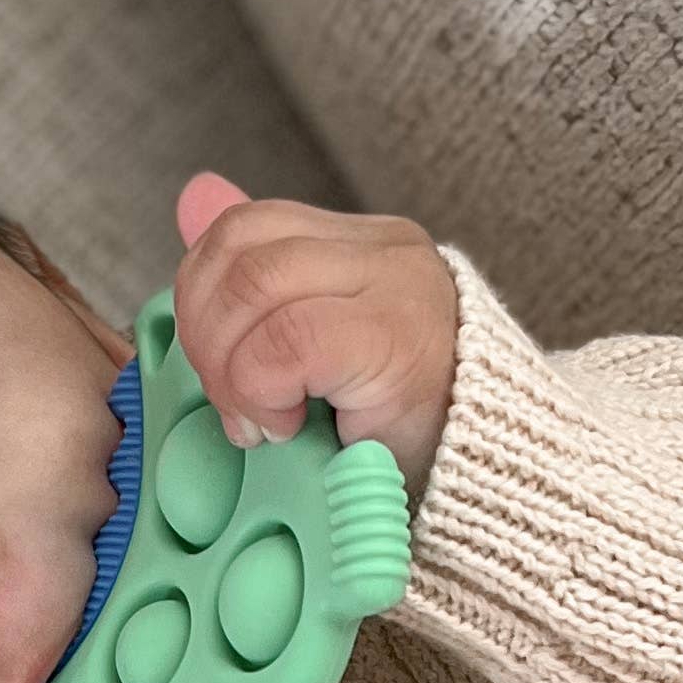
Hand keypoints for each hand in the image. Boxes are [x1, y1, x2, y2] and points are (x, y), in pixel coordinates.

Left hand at [171, 171, 460, 512]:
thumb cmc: (398, 433)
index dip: (199, 294)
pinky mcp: (395, 338)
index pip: (243, 227)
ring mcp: (394, 287)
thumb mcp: (319, 348)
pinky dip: (261, 389)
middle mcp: (382, 251)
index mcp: (361, 246)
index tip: (211, 365)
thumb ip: (262, 282)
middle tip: (227, 405)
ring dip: (228, 366)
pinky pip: (288, 340)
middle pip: (240, 247)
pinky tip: (286, 426)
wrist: (489, 485)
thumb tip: (193, 198)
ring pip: (256, 283)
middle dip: (203, 334)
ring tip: (254, 421)